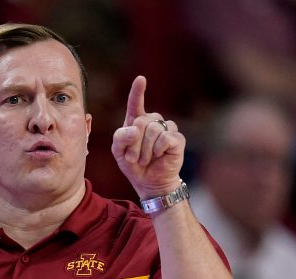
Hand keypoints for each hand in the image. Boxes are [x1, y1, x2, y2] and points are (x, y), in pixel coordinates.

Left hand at [111, 75, 184, 198]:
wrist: (149, 182)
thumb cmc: (134, 165)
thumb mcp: (119, 153)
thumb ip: (120, 138)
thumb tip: (135, 129)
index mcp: (136, 122)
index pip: (136, 103)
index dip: (138, 91)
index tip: (141, 79)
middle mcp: (152, 121)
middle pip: (141, 121)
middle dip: (134, 144)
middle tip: (134, 158)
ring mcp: (166, 128)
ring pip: (153, 130)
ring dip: (145, 150)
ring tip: (145, 160)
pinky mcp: (176, 139)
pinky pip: (165, 138)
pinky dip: (157, 150)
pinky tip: (158, 156)